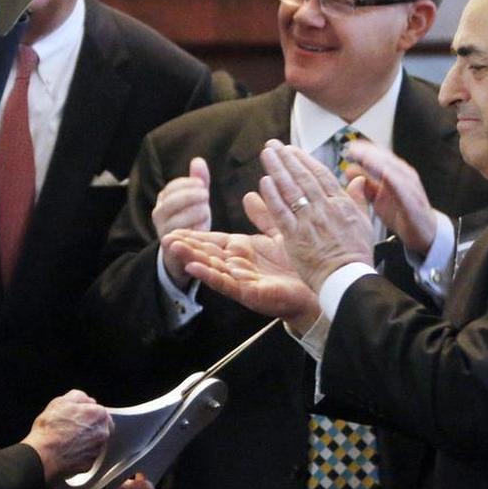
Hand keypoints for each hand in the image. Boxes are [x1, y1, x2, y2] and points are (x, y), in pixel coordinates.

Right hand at [22, 390, 111, 482]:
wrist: (43, 455)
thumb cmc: (50, 428)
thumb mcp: (61, 401)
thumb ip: (79, 397)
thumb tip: (86, 400)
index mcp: (98, 414)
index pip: (101, 411)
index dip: (88, 413)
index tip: (78, 416)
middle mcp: (102, 433)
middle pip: (101, 427)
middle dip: (90, 426)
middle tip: (73, 428)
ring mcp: (97, 450)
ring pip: (95, 443)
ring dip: (86, 441)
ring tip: (67, 440)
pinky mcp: (89, 464)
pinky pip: (87, 457)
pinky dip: (80, 454)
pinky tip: (68, 451)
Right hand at [153, 157, 211, 285]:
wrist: (183, 251)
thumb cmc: (191, 220)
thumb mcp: (196, 199)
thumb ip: (198, 181)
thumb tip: (198, 160)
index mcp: (164, 199)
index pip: (171, 188)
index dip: (186, 184)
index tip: (201, 184)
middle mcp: (159, 214)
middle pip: (169, 203)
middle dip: (188, 196)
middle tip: (205, 194)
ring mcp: (163, 231)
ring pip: (174, 220)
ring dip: (192, 212)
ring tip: (206, 210)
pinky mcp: (171, 247)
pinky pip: (180, 237)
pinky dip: (192, 229)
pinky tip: (204, 225)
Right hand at [163, 228, 320, 333]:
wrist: (322, 286)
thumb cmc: (301, 263)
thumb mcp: (277, 233)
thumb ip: (263, 215)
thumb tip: (249, 195)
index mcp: (244, 250)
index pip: (214, 240)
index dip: (195, 235)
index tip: (175, 229)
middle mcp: (239, 265)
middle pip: (207, 253)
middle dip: (186, 246)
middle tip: (165, 237)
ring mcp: (242, 279)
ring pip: (211, 267)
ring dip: (191, 258)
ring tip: (172, 248)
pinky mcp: (249, 293)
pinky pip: (226, 283)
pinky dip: (208, 275)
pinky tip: (194, 267)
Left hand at [254, 141, 374, 290]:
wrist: (348, 279)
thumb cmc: (356, 254)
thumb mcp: (365, 223)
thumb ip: (359, 199)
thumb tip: (359, 180)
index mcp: (341, 204)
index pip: (320, 175)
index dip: (304, 160)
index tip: (292, 149)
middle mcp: (324, 209)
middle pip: (302, 177)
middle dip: (286, 158)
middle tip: (273, 145)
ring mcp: (309, 222)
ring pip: (291, 190)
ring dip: (277, 169)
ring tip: (267, 154)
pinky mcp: (295, 237)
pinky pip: (281, 212)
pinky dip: (272, 196)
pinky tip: (264, 181)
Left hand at [341, 140, 437, 255]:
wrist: (424, 231)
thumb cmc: (401, 212)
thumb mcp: (378, 197)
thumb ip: (365, 184)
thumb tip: (349, 169)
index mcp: (396, 174)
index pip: (380, 157)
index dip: (366, 150)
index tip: (350, 147)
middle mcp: (405, 176)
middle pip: (386, 160)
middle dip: (370, 153)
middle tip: (354, 148)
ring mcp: (411, 188)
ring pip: (396, 171)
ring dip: (380, 162)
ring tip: (365, 157)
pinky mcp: (414, 202)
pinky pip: (405, 189)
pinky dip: (395, 180)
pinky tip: (384, 175)